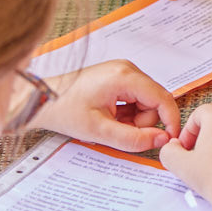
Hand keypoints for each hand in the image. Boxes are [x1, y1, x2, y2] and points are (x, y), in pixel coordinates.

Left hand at [34, 59, 180, 150]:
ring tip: (110, 125)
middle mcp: (127, 69)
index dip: (170, 122)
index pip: (163, 99)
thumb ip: (133, 138)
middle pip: (155, 101)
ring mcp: (123, 71)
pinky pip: (136, 99)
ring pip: (146, 102)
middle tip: (119, 132)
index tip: (168, 141)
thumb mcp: (99, 131)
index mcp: (124, 76)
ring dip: (135, 119)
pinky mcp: (118, 77)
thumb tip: (161, 140)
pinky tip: (109, 117)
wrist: (41, 99)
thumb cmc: (64, 110)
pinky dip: (127, 113)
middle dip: (144, 122)